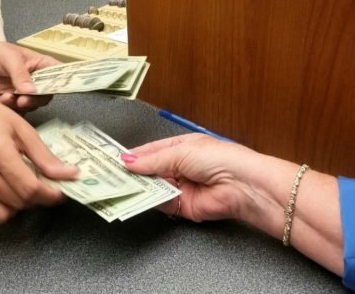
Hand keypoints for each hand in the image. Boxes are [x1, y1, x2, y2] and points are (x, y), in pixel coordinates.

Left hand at [0, 40, 58, 113]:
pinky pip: (18, 112)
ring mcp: (26, 94)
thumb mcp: (9, 58)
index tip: (53, 90)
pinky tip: (1, 100)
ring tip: (6, 97)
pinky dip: (11, 109)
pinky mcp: (14, 103)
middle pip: (47, 96)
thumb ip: (20, 73)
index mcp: (42, 66)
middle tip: (23, 100)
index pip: (60, 76)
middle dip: (35, 100)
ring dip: (21, 105)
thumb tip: (31, 90)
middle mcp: (38, 82)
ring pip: (33, 106)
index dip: (62, 84)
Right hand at [0, 87, 77, 223]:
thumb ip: (45, 156)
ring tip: (17, 189)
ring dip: (15, 207)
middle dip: (35, 199)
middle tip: (39, 185)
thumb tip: (70, 174)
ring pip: (1, 216)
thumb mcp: (21, 128)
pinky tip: (0, 194)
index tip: (58, 192)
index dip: (50, 195)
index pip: (29, 188)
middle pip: (18, 203)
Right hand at [121, 133, 264, 221]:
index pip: (152, 150)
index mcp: (181, 147)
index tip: (114, 159)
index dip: (134, 155)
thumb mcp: (181, 152)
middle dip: (134, 172)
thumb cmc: (219, 159)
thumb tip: (128, 160)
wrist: (242, 186)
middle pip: (150, 170)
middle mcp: (180, 166)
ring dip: (139, 186)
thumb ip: (153, 160)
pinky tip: (137, 196)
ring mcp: (181, 186)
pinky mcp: (182, 206)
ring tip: (120, 184)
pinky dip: (149, 200)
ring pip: (153, 187)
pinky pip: (161, 203)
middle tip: (111, 174)